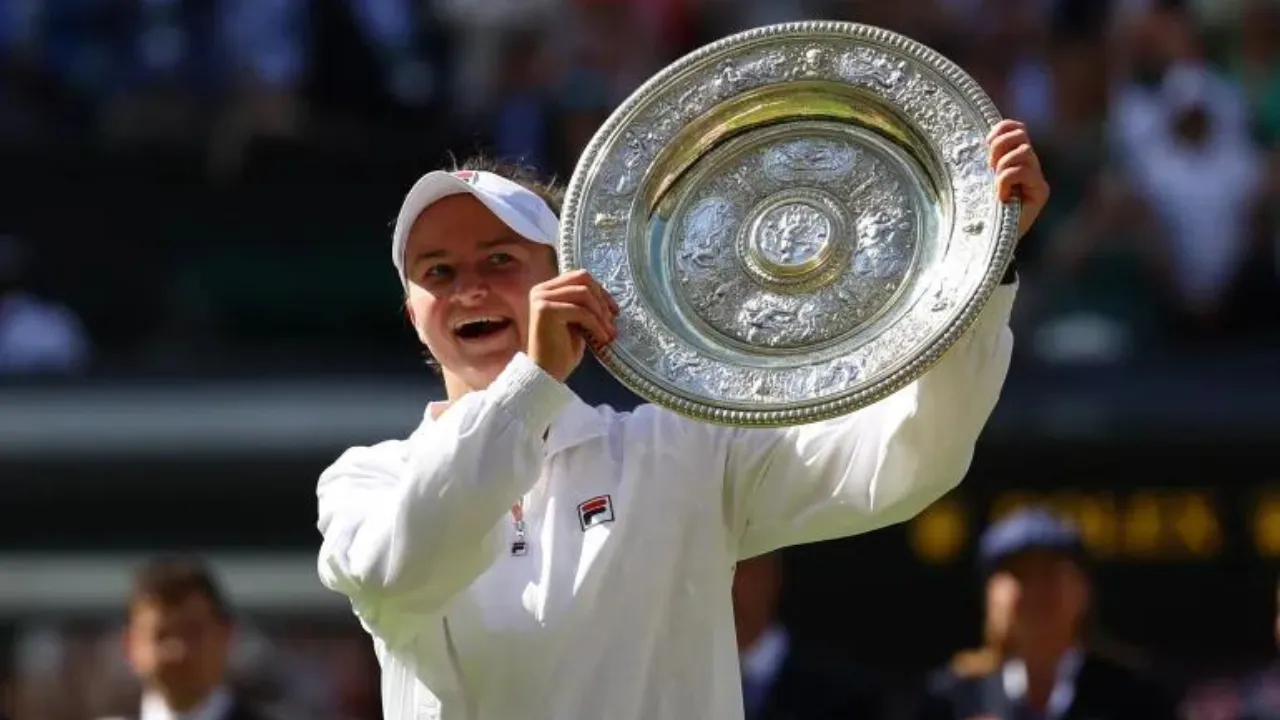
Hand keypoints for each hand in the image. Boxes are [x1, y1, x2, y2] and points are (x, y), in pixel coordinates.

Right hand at [527, 270, 618, 381]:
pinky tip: (602, 339)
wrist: (546, 375)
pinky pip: (582, 311)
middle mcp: (541, 290)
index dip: (601, 292)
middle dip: (602, 300)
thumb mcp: (577, 322)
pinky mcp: (546, 310)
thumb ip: (584, 304)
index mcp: (546, 290)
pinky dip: (596, 325)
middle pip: (583, 278)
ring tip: (609, 333)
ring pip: (584, 293)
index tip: (615, 311)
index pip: (580, 277)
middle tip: (613, 323)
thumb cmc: (562, 352)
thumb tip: (607, 297)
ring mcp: (541, 298)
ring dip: (601, 314)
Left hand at [987, 119, 1049, 240]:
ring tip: (996, 185)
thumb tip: (982, 137)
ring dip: (1003, 166)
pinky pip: (1023, 171)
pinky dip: (1006, 180)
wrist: (986, 238)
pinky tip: (1001, 196)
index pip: (1016, 128)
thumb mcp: (978, 177)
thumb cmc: (979, 208)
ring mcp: (1037, 178)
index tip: (985, 145)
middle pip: (1021, 135)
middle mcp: (1030, 165)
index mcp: (1015, 158)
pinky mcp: (1041, 191)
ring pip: (1024, 151)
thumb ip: (986, 158)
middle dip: (999, 147)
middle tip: (989, 168)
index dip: (1000, 131)